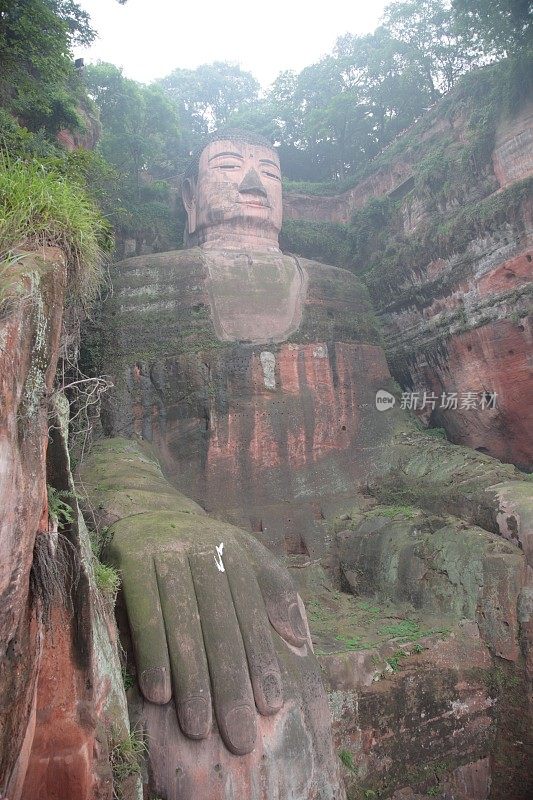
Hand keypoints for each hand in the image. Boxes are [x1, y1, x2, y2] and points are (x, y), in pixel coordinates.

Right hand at [83, 438, 343, 798]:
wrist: (138, 498)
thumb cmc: (197, 540)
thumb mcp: (241, 549)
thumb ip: (274, 587)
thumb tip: (301, 638)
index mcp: (233, 548)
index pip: (252, 608)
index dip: (262, 656)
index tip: (270, 704)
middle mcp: (203, 546)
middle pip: (221, 620)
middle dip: (231, 680)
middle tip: (239, 734)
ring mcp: (165, 549)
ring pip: (183, 621)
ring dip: (192, 677)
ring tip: (199, 727)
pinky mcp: (130, 556)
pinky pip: (143, 610)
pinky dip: (152, 651)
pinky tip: (159, 694)